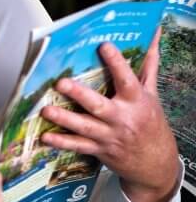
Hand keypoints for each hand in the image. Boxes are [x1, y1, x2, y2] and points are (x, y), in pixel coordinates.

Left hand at [39, 28, 179, 201]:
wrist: (156, 163)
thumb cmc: (150, 122)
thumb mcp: (152, 95)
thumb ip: (147, 67)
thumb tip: (154, 37)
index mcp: (136, 102)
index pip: (127, 80)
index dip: (116, 63)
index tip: (103, 46)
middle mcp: (122, 119)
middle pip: (99, 106)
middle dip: (80, 94)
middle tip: (61, 83)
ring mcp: (109, 136)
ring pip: (85, 127)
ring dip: (64, 119)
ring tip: (46, 110)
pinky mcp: (99, 150)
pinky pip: (78, 146)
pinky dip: (62, 142)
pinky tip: (45, 137)